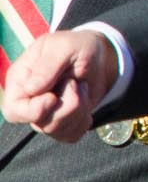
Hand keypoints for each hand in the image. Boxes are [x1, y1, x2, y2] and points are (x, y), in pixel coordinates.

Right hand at [2, 30, 118, 141]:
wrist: (100, 56)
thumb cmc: (78, 46)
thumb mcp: (66, 46)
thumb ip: (48, 65)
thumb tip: (31, 89)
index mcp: (20, 80)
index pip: (14, 110)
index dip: (34, 110)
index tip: (54, 97)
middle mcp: (29, 100)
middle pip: (38, 124)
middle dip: (65, 108)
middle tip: (76, 84)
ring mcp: (45, 113)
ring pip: (56, 130)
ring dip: (78, 109)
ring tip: (81, 86)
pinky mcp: (62, 121)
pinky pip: (70, 135)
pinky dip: (83, 121)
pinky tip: (86, 102)